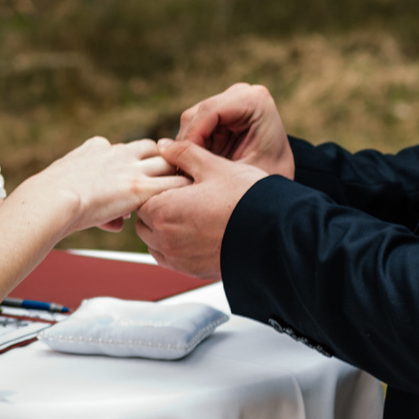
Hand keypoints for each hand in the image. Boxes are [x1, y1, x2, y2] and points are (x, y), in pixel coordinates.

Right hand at [25, 136, 191, 237]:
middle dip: (162, 160)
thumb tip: (116, 222)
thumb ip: (94, 202)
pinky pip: (173, 183)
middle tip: (171, 178)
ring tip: (188, 186)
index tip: (138, 176)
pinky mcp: (139, 187)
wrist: (50, 199)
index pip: (126, 148)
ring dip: (176, 172)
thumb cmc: (50, 200)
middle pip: (153, 148)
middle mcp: (117, 153)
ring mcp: (131, 169)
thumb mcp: (70, 193)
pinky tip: (194, 198)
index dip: (135, 162)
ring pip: (167, 161)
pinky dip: (185, 189)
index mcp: (97, 147)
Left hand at [136, 138, 274, 277]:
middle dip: (160, 209)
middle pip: (146, 221)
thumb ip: (184, 154)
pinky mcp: (194, 272)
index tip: (175, 182)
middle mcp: (165, 240)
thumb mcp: (214, 166)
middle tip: (185, 197)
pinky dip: (179, 247)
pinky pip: (173, 259)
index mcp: (163, 211)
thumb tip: (165, 146)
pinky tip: (199, 233)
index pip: (142, 197)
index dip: (158, 187)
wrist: (276, 233)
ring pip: (157, 243)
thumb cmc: (247, 199)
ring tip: (194, 215)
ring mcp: (179, 259)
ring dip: (167, 230)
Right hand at [175, 83, 295, 179]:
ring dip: (187, 148)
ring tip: (189, 175)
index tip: (183, 167)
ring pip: (190, 122)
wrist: (281, 190)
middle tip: (182, 174)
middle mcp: (242, 93)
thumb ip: (203, 160)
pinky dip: (191, 149)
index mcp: (254, 100)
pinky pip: (193, 128)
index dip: (191, 139)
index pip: (209, 112)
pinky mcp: (220, 112)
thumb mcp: (238, 174)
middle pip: (196, 115)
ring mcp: (230, 101)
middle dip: (187, 146)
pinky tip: (193, 169)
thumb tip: (161, 148)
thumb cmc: (267, 185)